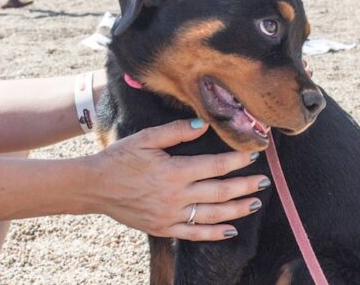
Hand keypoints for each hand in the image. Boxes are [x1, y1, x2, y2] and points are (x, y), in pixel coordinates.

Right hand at [89, 119, 266, 240]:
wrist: (95, 186)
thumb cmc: (119, 158)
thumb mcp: (145, 138)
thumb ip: (175, 131)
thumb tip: (203, 124)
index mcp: (173, 171)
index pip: (215, 165)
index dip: (237, 159)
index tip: (254, 154)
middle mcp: (175, 196)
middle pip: (220, 191)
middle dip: (245, 186)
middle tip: (264, 181)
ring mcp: (170, 215)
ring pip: (212, 215)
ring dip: (237, 209)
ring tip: (255, 203)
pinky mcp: (163, 228)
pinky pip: (194, 234)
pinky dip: (214, 233)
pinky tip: (231, 229)